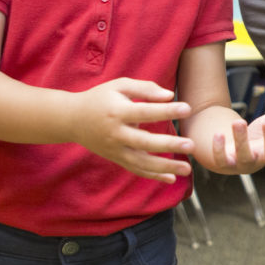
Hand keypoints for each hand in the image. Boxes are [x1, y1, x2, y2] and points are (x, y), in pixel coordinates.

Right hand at [71, 78, 195, 182]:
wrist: (72, 119)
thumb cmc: (101, 98)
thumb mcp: (119, 85)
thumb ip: (145, 88)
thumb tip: (170, 95)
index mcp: (117, 111)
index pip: (145, 112)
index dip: (166, 110)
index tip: (188, 108)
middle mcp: (115, 133)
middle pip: (144, 142)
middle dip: (169, 145)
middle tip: (192, 145)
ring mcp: (115, 149)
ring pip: (141, 162)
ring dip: (165, 167)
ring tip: (187, 169)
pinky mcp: (115, 158)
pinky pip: (136, 169)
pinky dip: (153, 176)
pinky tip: (171, 179)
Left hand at [209, 99, 264, 173]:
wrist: (232, 153)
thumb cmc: (255, 138)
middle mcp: (262, 158)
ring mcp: (244, 164)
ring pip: (245, 156)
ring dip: (242, 140)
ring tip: (238, 122)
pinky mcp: (226, 165)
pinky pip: (222, 160)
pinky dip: (219, 148)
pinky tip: (218, 134)